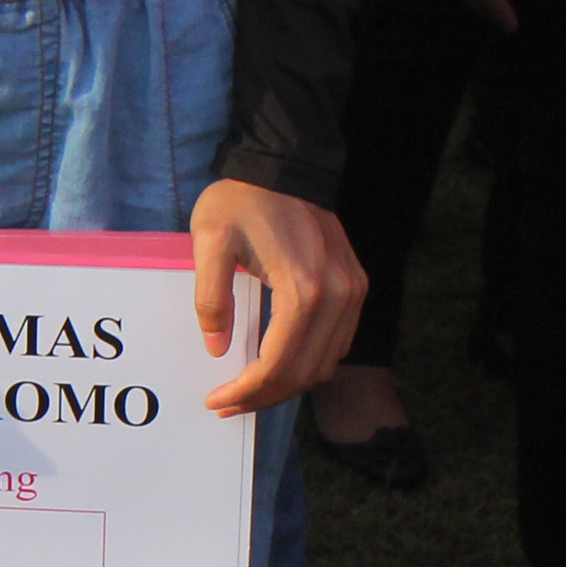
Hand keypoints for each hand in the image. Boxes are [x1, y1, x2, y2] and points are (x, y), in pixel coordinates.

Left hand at [190, 178, 363, 415]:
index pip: (278, 363)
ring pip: (326, 363)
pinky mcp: (355, 286)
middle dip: (265, 396)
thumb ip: (212, 299)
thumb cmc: (242, 199)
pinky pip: (337, 343)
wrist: (283, 163)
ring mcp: (352, 291)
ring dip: (288, 385)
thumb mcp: (210, 242)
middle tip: (228, 403)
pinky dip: (309, 363)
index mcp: (303, 287)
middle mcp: (337, 295)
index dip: (247, 391)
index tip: (217, 400)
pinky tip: (279, 364)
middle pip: (305, 372)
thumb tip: (219, 348)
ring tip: (250, 390)